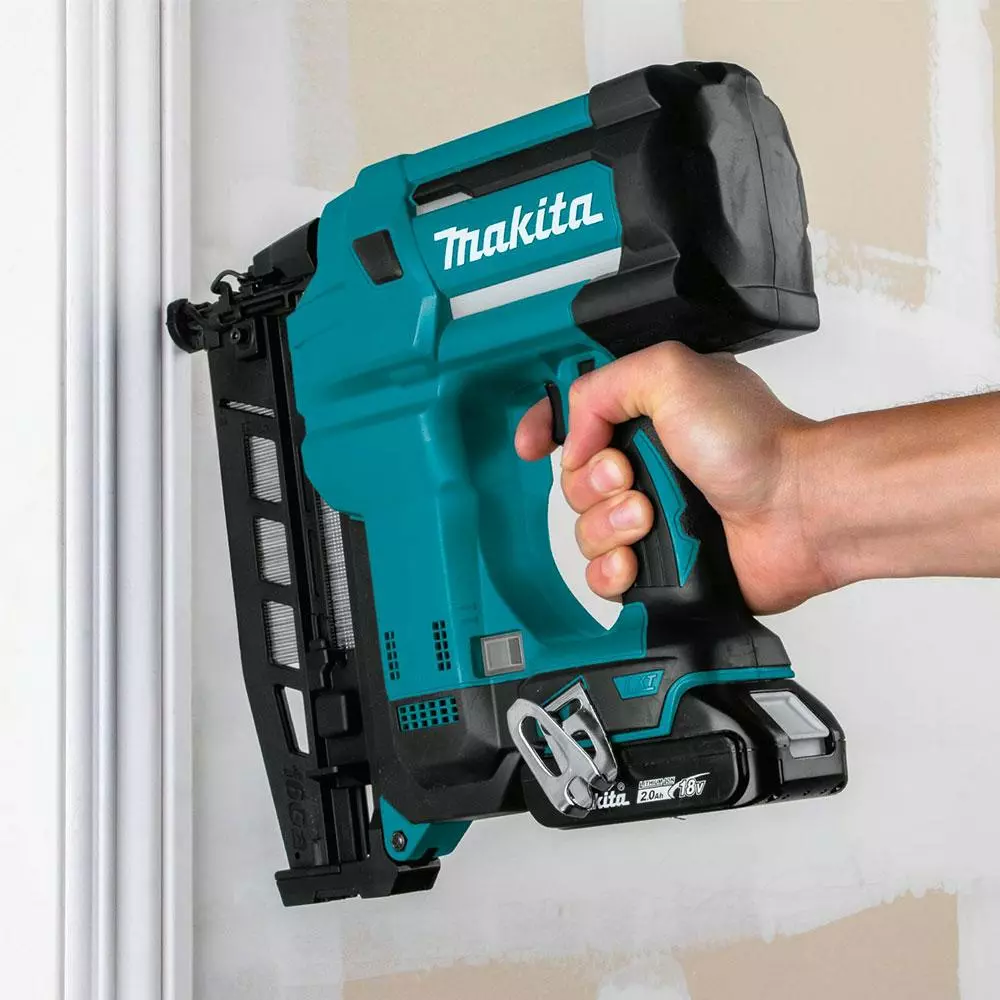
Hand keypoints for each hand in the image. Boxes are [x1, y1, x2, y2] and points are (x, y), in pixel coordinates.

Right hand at [515, 342, 832, 613]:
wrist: (797, 510)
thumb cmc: (754, 444)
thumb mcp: (670, 374)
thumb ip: (602, 386)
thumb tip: (574, 435)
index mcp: (648, 416)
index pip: (576, 419)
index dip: (547, 431)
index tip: (532, 444)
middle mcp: (648, 467)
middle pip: (572, 482)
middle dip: (591, 482)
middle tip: (628, 475)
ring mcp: (653, 517)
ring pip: (584, 531)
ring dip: (608, 525)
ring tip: (648, 515)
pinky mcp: (660, 565)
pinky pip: (603, 576)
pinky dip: (612, 570)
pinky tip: (636, 558)